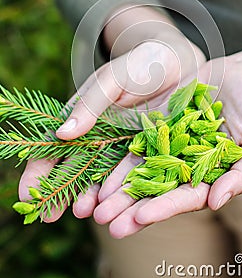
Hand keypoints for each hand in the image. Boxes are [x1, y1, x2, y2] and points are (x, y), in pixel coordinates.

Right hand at [18, 29, 204, 221]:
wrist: (178, 63)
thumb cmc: (139, 64)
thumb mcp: (111, 79)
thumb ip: (89, 105)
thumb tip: (62, 133)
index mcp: (83, 116)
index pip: (54, 146)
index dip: (39, 170)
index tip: (27, 194)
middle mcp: (100, 135)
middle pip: (76, 167)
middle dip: (62, 191)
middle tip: (50, 214)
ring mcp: (123, 145)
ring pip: (104, 175)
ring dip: (94, 196)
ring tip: (86, 214)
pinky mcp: (148, 149)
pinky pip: (135, 172)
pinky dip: (124, 189)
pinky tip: (115, 203)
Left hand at [94, 46, 241, 237]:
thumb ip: (241, 174)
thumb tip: (217, 202)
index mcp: (208, 175)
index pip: (184, 198)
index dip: (163, 208)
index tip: (140, 219)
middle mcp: (185, 164)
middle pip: (156, 189)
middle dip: (131, 207)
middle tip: (106, 222)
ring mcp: (170, 144)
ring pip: (141, 168)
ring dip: (119, 186)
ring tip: (96, 204)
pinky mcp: (159, 124)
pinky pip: (136, 139)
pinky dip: (119, 155)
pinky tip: (100, 166)